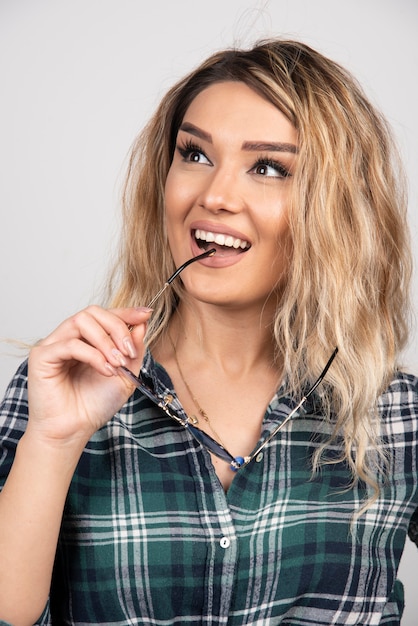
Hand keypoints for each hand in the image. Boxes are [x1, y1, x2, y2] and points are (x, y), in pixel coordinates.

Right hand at [26, 305, 151, 447]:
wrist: (74, 431)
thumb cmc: (94, 406)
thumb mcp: (125, 375)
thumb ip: (134, 349)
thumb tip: (142, 323)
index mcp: (87, 340)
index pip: (104, 315)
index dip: (126, 313)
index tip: (146, 315)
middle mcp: (68, 337)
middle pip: (93, 312)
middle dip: (117, 328)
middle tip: (129, 352)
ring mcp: (53, 345)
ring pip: (81, 321)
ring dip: (105, 341)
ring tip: (117, 363)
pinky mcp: (42, 356)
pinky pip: (70, 344)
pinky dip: (93, 355)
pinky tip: (105, 371)